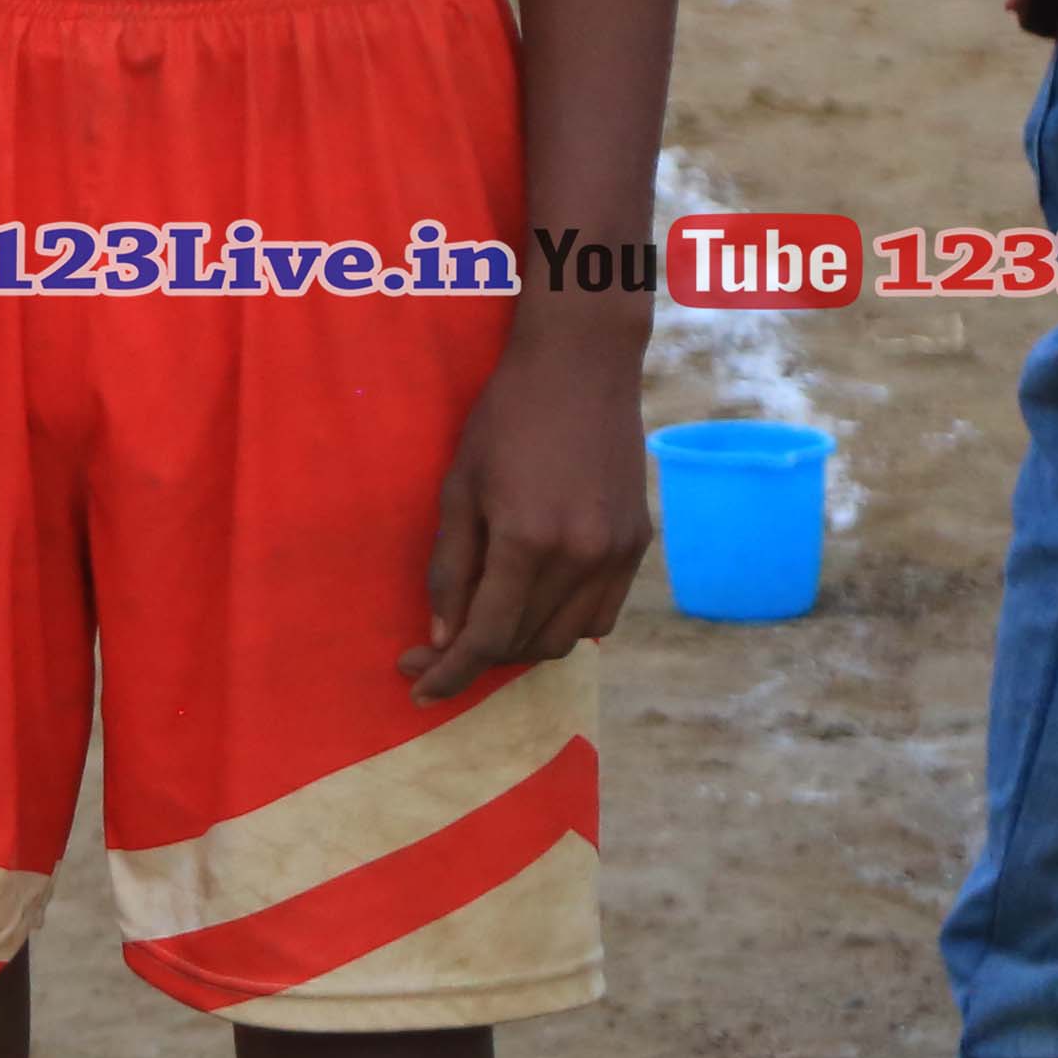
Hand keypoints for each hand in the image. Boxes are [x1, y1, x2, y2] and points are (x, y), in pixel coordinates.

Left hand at [409, 339, 647, 705]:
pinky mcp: (639, 546)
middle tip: (432, 653)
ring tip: (477, 632)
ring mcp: (618, 554)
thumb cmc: (504, 419)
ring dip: (517, 647)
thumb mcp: (458, 489)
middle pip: (524, 644)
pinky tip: (529, 611)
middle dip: (475, 660)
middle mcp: (581, 557)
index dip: (449, 671)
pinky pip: (600, 616)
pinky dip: (562, 626)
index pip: (485, 635)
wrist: (581, 369)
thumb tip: (444, 638)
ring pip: (565, 638)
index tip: (418, 688)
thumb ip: (451, 569)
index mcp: (528, 542)